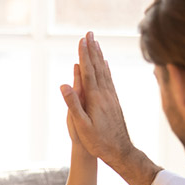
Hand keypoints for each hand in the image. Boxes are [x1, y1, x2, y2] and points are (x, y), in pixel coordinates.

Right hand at [61, 31, 162, 184]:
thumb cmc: (98, 141)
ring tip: (96, 43)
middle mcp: (106, 94)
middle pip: (98, 67)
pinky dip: (106, 68)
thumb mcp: (82, 126)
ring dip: (99, 56)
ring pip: (105, 71)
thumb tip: (64, 85)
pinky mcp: (114, 102)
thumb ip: (74, 104)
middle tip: (89, 33)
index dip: (84, 54)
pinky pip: (109, 80)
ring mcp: (111, 97)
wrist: (121, 151)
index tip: (82, 40)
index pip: (88, 71)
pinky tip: (105, 64)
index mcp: (96, 98)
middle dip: (92, 49)